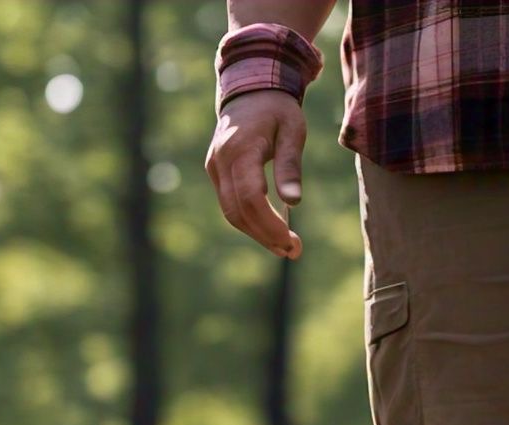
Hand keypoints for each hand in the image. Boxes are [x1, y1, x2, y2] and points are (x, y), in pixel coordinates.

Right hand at [205, 90, 306, 257]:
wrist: (249, 88)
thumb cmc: (277, 108)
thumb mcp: (293, 130)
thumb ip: (290, 166)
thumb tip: (293, 203)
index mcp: (241, 150)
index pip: (251, 198)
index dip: (270, 224)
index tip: (291, 240)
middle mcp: (221, 162)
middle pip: (239, 212)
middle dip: (265, 235)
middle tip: (293, 252)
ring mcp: (214, 169)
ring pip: (232, 213)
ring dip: (257, 233)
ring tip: (284, 247)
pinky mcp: (215, 173)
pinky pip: (230, 205)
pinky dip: (249, 221)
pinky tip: (270, 229)